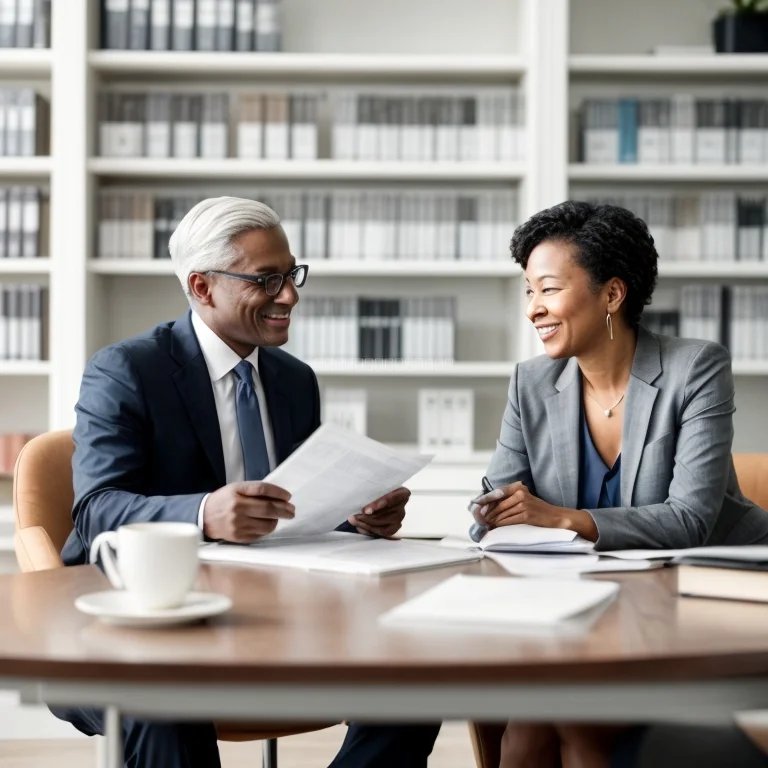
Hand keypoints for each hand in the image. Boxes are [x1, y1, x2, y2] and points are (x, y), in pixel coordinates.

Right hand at [203, 481, 294, 543]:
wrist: (204, 517)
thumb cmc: (224, 500)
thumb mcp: (237, 488)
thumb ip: (256, 490)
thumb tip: (280, 496)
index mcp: (237, 493)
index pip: (263, 490)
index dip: (279, 492)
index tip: (288, 496)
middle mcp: (237, 509)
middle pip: (268, 508)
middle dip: (284, 509)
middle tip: (292, 510)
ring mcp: (238, 525)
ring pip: (268, 524)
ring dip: (277, 520)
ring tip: (279, 517)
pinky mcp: (239, 537)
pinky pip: (261, 534)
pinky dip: (267, 528)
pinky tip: (267, 523)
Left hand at [348, 487, 409, 537]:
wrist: (377, 495)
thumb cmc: (376, 489)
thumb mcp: (375, 487)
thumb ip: (372, 493)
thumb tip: (363, 506)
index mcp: (402, 493)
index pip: (392, 499)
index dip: (378, 505)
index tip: (365, 510)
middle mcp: (403, 506)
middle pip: (385, 514)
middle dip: (368, 517)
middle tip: (354, 516)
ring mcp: (399, 518)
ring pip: (383, 525)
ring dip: (366, 524)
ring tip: (354, 521)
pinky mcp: (394, 528)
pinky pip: (382, 532)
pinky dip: (369, 530)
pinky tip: (360, 527)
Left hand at [470, 483, 597, 540]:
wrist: (557, 517)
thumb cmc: (538, 510)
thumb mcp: (524, 499)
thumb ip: (508, 500)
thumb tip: (488, 508)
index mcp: (518, 487)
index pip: (497, 492)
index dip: (484, 500)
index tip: (474, 505)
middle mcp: (520, 493)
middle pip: (497, 504)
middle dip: (486, 513)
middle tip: (478, 519)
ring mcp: (524, 503)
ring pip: (501, 513)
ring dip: (492, 520)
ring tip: (485, 525)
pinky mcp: (527, 515)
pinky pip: (508, 520)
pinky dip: (500, 524)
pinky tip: (495, 527)